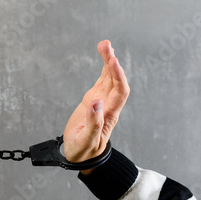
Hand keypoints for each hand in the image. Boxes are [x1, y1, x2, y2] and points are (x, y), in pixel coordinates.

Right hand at [63, 40, 129, 174]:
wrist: (81, 155)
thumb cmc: (82, 151)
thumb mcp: (86, 140)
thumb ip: (93, 123)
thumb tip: (96, 103)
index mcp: (109, 115)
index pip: (120, 92)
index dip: (118, 76)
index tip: (111, 61)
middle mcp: (109, 105)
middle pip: (116, 80)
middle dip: (112, 62)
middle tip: (105, 45)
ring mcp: (102, 101)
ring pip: (109, 78)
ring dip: (108, 61)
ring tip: (104, 44)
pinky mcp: (94, 100)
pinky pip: (103, 81)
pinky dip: (104, 68)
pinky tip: (105, 56)